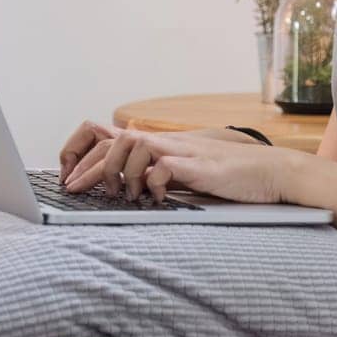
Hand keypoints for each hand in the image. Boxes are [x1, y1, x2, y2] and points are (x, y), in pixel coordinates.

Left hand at [58, 120, 245, 195]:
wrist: (268, 171)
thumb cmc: (226, 176)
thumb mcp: (182, 174)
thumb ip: (156, 173)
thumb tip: (124, 188)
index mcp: (159, 145)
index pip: (108, 137)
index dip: (83, 155)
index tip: (69, 181)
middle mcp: (166, 143)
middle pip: (114, 141)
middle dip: (89, 168)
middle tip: (76, 192)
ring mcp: (182, 152)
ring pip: (134, 145)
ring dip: (122, 172)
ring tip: (126, 196)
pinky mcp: (199, 167)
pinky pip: (165, 167)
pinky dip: (154, 184)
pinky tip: (156, 199)